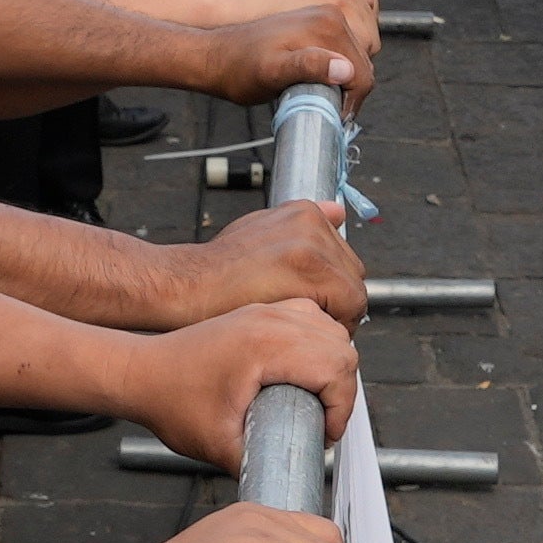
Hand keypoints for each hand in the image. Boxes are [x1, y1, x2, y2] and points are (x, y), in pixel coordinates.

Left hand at [130, 298, 358, 466]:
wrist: (141, 373)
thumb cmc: (170, 399)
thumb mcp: (219, 445)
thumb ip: (260, 463)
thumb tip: (289, 478)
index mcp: (266, 346)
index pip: (337, 367)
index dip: (341, 407)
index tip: (324, 432)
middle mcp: (271, 320)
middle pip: (342, 346)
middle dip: (343, 389)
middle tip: (322, 420)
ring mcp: (266, 311)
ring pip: (332, 328)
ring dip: (335, 364)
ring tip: (317, 398)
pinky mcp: (261, 312)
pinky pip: (311, 317)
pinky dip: (319, 343)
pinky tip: (305, 370)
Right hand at [184, 192, 368, 319]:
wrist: (187, 286)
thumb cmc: (216, 272)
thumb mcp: (256, 231)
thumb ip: (299, 227)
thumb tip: (338, 211)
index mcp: (303, 213)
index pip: (343, 260)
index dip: (331, 291)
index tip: (312, 308)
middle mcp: (311, 222)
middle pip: (352, 275)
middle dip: (337, 303)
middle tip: (308, 323)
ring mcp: (312, 243)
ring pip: (354, 294)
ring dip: (337, 317)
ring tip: (305, 330)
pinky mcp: (310, 268)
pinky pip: (349, 306)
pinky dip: (335, 324)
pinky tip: (304, 330)